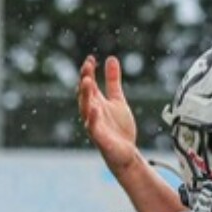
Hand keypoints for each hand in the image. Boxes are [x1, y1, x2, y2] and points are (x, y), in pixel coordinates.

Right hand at [77, 55, 139, 173]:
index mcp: (95, 102)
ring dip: (85, 95)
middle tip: (87, 66)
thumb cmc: (119, 127)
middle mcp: (91, 111)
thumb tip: (111, 59)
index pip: (89, 84)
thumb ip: (113, 81)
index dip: (88, 71)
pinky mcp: (99, 137)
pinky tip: (95, 107)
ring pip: (85, 108)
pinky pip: (93, 126)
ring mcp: (94, 124)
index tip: (91, 58)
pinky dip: (93, 117)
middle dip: (85, 80)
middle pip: (85, 94)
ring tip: (88, 81)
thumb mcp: (118, 100)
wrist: (126, 152)